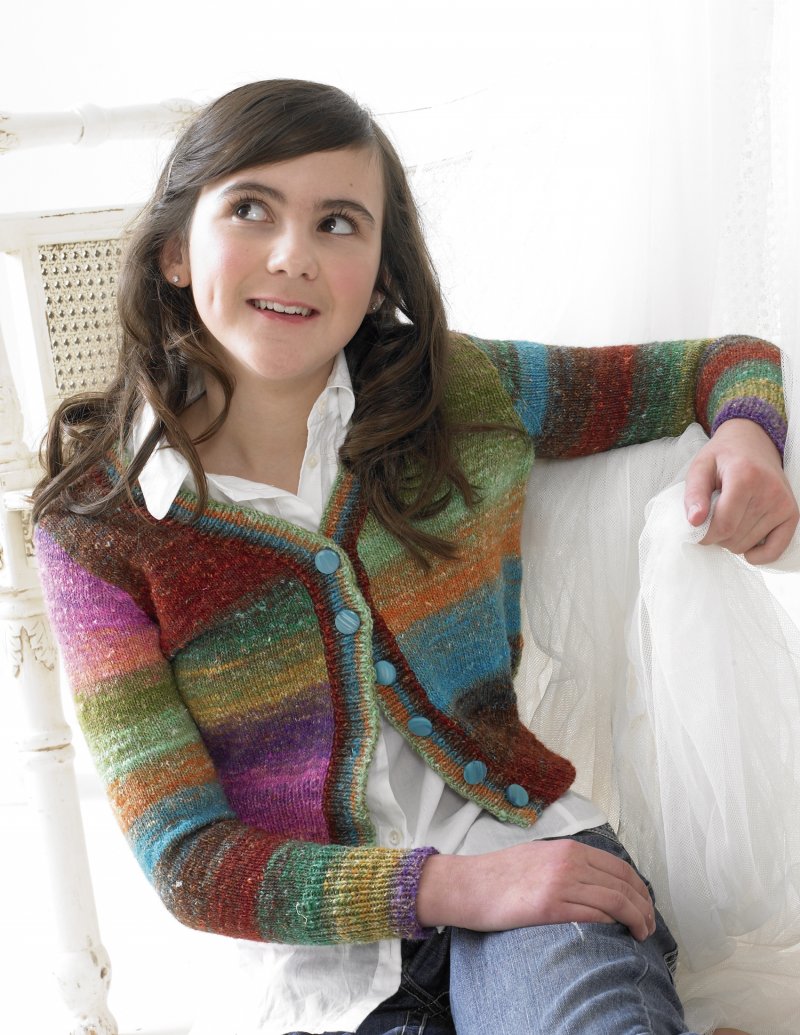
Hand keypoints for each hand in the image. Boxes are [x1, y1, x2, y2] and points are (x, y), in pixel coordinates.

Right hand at [416, 839, 655, 940]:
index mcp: (568, 849)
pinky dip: (612, 925)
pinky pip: (593, 916)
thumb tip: (595, 880)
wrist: (467, 884)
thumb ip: (568, 863)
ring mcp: (560, 883)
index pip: (619, 867)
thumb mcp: (539, 856)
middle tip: (650, 925)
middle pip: (623, 884)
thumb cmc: (499, 875)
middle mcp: (568, 861)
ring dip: (636, 920)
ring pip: (615, 901)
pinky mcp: (549, 906)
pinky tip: (618, 936)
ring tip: (642, 934)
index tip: (646, 904)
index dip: (639, 888)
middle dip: (644, 907)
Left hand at [684, 419, 798, 563]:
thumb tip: (694, 522)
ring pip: (747, 546)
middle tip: (713, 516)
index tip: (697, 528)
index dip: (704, 534)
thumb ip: (694, 494)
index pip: (723, 526)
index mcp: (746, 478)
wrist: (754, 443)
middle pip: (734, 538)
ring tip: (729, 517)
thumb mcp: (700, 467)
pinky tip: (746, 542)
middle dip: (716, 535)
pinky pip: (775, 551)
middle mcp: (769, 492)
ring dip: (732, 540)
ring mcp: (784, 504)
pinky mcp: (792, 514)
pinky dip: (757, 554)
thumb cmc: (724, 456)